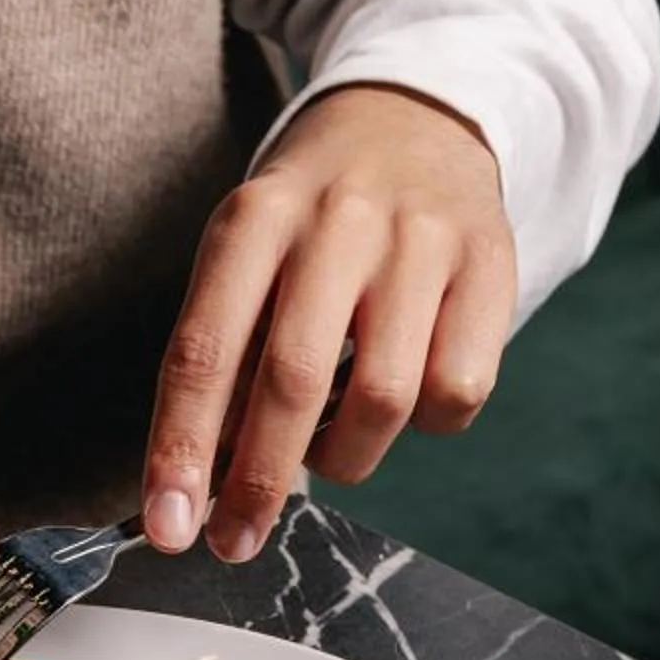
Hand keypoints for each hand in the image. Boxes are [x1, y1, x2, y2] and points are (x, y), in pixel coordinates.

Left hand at [140, 84, 516, 561]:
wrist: (415, 119)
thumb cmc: (311, 219)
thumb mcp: (247, 257)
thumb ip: (224, 356)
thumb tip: (200, 481)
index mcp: (254, 220)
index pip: (203, 350)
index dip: (181, 449)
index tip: (168, 525)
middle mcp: (336, 223)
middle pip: (291, 381)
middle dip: (258, 482)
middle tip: (236, 539)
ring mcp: (421, 241)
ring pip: (384, 399)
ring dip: (346, 456)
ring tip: (332, 446)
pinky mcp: (491, 265)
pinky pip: (458, 392)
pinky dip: (426, 425)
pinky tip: (406, 396)